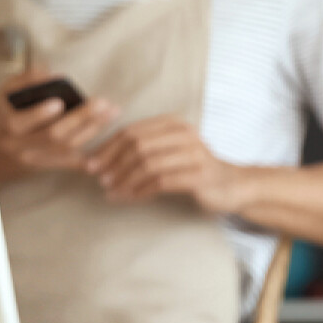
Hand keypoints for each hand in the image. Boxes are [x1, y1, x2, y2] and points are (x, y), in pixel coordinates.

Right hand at [0, 69, 116, 183]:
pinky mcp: (43, 167)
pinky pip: (68, 164)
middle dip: (80, 119)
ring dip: (91, 131)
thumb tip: (52, 74)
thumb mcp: (3, 94)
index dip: (40, 113)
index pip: (23, 122)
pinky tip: (105, 148)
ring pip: (65, 149)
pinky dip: (87, 158)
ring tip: (110, 114)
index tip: (59, 101)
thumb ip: (25, 80)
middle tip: (102, 103)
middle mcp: (20, 145)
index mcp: (7, 124)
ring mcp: (33, 159)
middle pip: (53, 135)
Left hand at [84, 114, 248, 212]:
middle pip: (137, 145)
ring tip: (111, 191)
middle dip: (113, 163)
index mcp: (173, 124)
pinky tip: (130, 198)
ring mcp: (193, 154)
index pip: (132, 131)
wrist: (232, 186)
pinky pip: (161, 182)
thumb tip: (101, 160)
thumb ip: (142, 151)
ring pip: (147, 163)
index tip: (91, 164)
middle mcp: (184, 134)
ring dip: (124, 179)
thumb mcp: (168, 153)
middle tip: (99, 179)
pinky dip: (140, 191)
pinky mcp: (198, 175)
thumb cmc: (193, 170)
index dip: (108, 148)